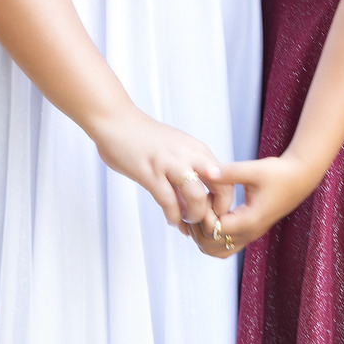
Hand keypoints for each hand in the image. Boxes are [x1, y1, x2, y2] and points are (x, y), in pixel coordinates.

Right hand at [90, 104, 230, 230]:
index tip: (214, 214)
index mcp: (198, 150)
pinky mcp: (150, 173)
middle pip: (221, 187)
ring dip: (194, 216)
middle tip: (206, 223)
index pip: (227, 178)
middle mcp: (189, 155)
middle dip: (216, 211)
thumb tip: (193, 202)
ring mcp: (170, 164)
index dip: (224, 201)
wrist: (116, 121)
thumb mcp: (176, 150)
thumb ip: (188, 171)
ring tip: (187, 222)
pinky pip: (169, 202)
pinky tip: (171, 220)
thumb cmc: (145, 138)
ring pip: (196, 197)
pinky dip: (173, 216)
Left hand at [190, 152, 317, 254]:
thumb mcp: (253, 170)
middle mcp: (249, 233)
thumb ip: (228, 172)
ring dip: (204, 235)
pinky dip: (213, 237)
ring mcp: (250, 235)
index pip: (214, 230)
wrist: (300, 178)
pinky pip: (226, 246)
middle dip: (198, 228)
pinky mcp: (250, 231)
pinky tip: (212, 214)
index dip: (202, 214)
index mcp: (249, 221)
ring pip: (217, 251)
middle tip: (198, 204)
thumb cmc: (279, 173)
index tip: (204, 195)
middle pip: (210, 246)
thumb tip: (204, 170)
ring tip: (203, 211)